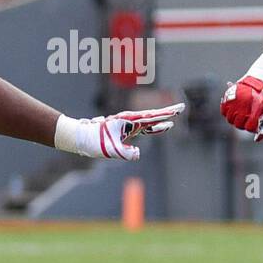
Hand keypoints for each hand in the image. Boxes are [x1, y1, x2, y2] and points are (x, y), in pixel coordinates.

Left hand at [57, 103, 184, 160]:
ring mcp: (127, 124)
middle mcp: (129, 120)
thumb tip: (138, 154)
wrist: (80, 137)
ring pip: (149, 120)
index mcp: (128, 122)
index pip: (152, 117)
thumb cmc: (94, 142)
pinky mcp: (124, 129)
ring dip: (162, 118)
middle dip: (168, 112)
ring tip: (174, 118)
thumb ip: (124, 153)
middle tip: (182, 107)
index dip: (166, 114)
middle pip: (153, 115)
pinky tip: (159, 127)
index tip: (178, 110)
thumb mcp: (110, 150)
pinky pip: (143, 126)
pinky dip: (153, 126)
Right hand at [221, 76, 262, 140]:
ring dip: (235, 119)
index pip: (249, 127)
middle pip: (238, 125)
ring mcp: (235, 102)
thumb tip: (256, 139)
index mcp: (256, 109)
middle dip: (243, 124)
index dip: (252, 128)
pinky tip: (234, 111)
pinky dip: (227, 113)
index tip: (254, 124)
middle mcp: (244, 106)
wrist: (260, 83)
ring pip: (229, 119)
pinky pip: (223, 111)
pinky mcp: (228, 98)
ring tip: (240, 115)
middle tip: (247, 119)